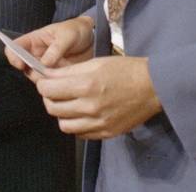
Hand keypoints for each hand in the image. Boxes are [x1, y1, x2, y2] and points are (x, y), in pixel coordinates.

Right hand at [6, 16, 94, 80]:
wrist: (93, 39)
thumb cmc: (76, 30)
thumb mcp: (67, 35)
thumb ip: (56, 48)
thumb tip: (45, 63)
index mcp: (33, 41)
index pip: (13, 49)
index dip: (13, 57)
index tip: (21, 64)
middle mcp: (35, 55)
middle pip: (23, 68)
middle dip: (32, 73)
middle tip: (46, 73)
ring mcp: (45, 67)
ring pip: (35, 79)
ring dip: (44, 81)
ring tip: (59, 75)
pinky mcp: (55, 77)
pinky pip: (49, 85)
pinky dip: (54, 86)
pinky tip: (65, 81)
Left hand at [35, 55, 161, 138]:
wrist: (153, 86)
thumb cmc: (125, 70)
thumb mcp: (95, 62)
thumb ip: (68, 71)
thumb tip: (46, 75)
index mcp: (86, 85)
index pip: (48, 90)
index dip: (42, 83)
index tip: (45, 80)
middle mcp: (90, 107)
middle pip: (52, 108)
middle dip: (48, 98)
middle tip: (54, 90)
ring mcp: (98, 123)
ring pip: (63, 125)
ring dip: (61, 113)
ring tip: (67, 103)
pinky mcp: (106, 133)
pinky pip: (79, 134)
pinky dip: (75, 124)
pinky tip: (81, 113)